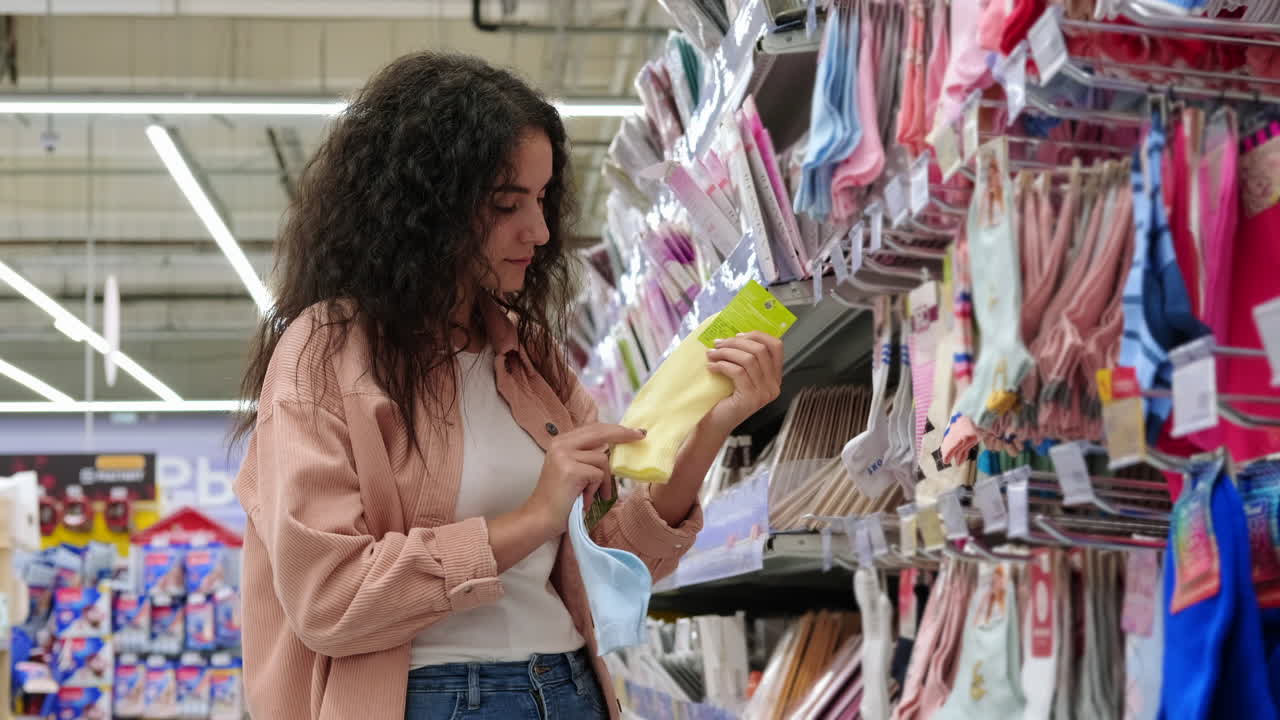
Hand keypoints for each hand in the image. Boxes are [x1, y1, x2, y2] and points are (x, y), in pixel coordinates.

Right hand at [524, 423, 645, 536]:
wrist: (540, 517)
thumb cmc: (560, 498)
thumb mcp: (572, 469)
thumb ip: (587, 455)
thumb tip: (613, 447)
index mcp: (561, 441)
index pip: (593, 428)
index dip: (615, 428)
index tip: (634, 431)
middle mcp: (561, 444)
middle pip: (600, 432)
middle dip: (623, 434)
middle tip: (640, 435)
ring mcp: (564, 455)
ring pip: (602, 459)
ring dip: (604, 480)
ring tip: (594, 494)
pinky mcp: (570, 470)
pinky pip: (598, 474)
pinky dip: (597, 489)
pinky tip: (585, 498)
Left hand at [704, 331, 783, 432]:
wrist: (715, 424)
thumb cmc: (724, 398)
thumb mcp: (739, 375)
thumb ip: (744, 358)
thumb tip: (734, 334)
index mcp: (774, 377)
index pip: (776, 346)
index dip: (757, 335)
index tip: (737, 335)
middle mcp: (774, 385)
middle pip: (760, 350)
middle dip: (736, 343)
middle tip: (717, 344)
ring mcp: (764, 393)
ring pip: (749, 360)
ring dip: (726, 353)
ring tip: (711, 354)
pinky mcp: (751, 398)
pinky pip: (738, 372)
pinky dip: (722, 365)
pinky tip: (711, 367)